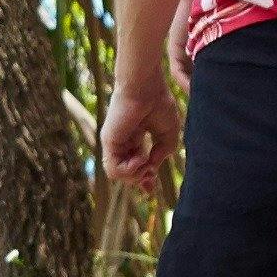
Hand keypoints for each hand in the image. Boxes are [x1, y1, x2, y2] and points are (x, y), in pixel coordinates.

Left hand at [101, 71, 179, 195]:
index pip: (135, 165)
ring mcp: (114, 143)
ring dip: (135, 176)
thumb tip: (152, 167)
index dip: (144, 179)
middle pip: (125, 174)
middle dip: (140, 180)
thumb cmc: (158, 104)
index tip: (151, 188)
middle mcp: (122, 142)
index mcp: (135, 138)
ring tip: (145, 163)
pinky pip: (114, 169)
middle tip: (151, 172)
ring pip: (117, 175)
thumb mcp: (168, 135)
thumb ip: (162, 153)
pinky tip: (140, 159)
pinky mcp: (109, 142)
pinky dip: (129, 170)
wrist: (146, 88)